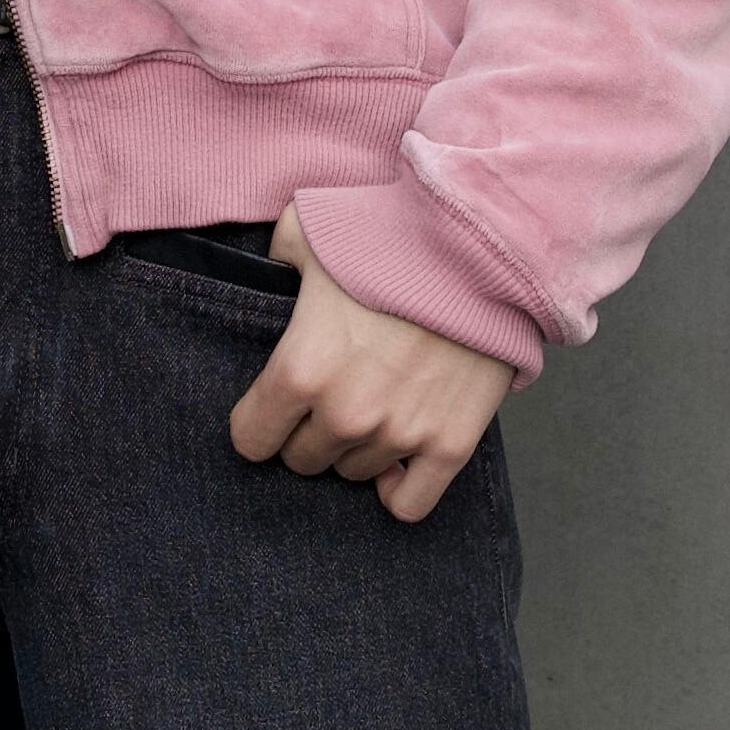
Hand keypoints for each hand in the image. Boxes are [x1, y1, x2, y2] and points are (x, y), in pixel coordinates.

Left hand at [228, 200, 513, 521]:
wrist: (479, 242)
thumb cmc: (390, 230)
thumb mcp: (307, 226)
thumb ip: (276, 259)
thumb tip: (273, 274)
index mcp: (300, 368)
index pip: (250, 438)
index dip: (258, 418)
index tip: (273, 402)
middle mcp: (345, 413)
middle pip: (302, 459)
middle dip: (307, 429)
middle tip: (329, 392)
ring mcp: (400, 433)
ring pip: (352, 473)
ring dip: (354, 446)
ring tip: (371, 401)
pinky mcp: (451, 443)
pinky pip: (410, 503)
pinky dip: (398, 487)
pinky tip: (397, 457)